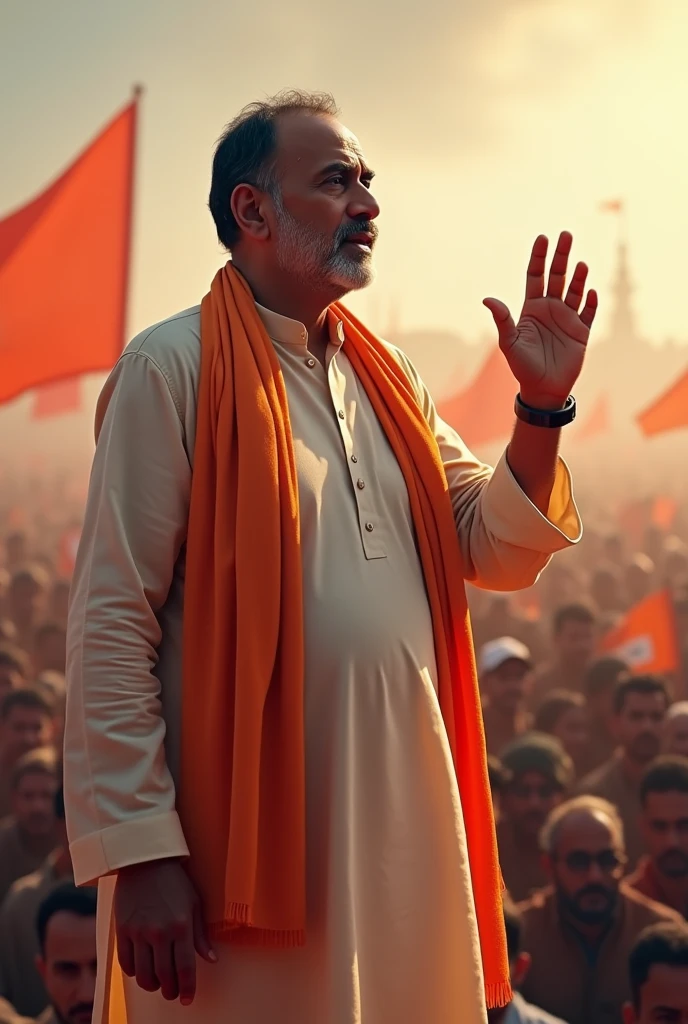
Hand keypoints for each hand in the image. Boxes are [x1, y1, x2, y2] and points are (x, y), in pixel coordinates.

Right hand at [114, 858, 216, 1004]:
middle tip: (173, 992)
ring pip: (144, 976)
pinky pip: (126, 964)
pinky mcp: (122, 931)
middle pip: (164, 977)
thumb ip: (200, 935)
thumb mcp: (194, 904)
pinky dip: (134, 973)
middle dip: (170, 991)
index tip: (188, 999)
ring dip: (152, 985)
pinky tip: (141, 969)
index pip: (186, 968)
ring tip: (157, 982)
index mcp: (181, 926)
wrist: (145, 861)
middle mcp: (160, 932)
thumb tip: (211, 959)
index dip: (187, 988)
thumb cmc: (174, 881)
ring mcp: (138, 932)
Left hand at [483, 231, 597, 408]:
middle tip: (565, 234)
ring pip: (575, 291)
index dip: (539, 257)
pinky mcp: (581, 332)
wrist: (542, 390)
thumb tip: (487, 299)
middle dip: (561, 256)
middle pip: (557, 276)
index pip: (536, 276)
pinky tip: (590, 292)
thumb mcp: (510, 343)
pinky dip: (590, 302)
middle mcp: (551, 309)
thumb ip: (502, 320)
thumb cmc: (522, 367)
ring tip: (580, 265)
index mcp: (532, 308)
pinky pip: (588, 313)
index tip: (543, 238)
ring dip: (578, 277)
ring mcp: (567, 319)